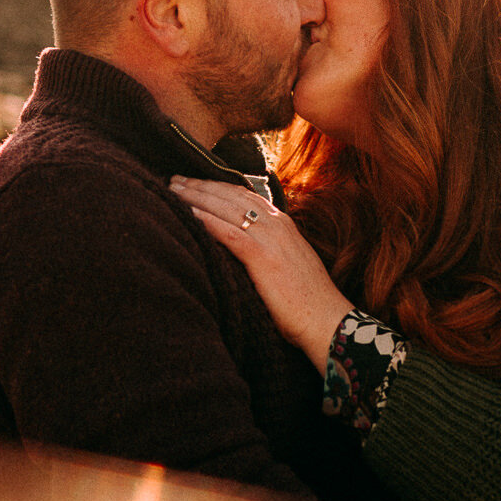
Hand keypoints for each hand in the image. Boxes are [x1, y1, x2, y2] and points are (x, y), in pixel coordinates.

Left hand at [170, 175, 351, 369]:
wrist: (327, 321)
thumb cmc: (307, 301)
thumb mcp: (288, 263)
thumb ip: (269, 248)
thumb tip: (244, 246)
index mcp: (283, 224)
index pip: (244, 195)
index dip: (217, 186)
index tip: (194, 182)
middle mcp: (276, 224)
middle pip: (231, 195)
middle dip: (201, 185)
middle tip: (175, 179)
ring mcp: (270, 238)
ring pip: (226, 208)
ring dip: (196, 196)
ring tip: (173, 189)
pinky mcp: (262, 256)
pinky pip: (228, 232)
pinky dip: (205, 219)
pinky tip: (187, 213)